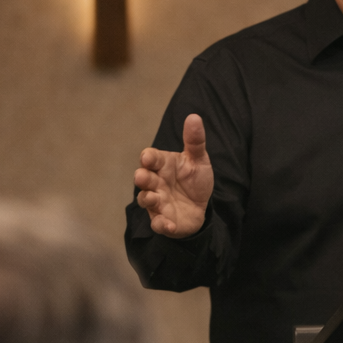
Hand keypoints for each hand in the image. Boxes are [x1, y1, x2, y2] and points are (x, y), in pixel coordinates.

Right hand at [134, 114, 213, 237]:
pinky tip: (168, 225)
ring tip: (155, 198)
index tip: (148, 157)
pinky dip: (162, 225)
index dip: (149, 158)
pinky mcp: (163, 220)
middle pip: (143, 179)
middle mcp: (156, 183)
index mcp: (162, 165)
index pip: (151, 158)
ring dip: (148, 199)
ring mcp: (157, 202)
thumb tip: (194, 116)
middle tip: (144, 177)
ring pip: (146, 200)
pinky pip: (158, 223)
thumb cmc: (194, 180)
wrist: (201, 206)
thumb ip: (195, 141)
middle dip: (142, 178)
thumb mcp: (198, 160)